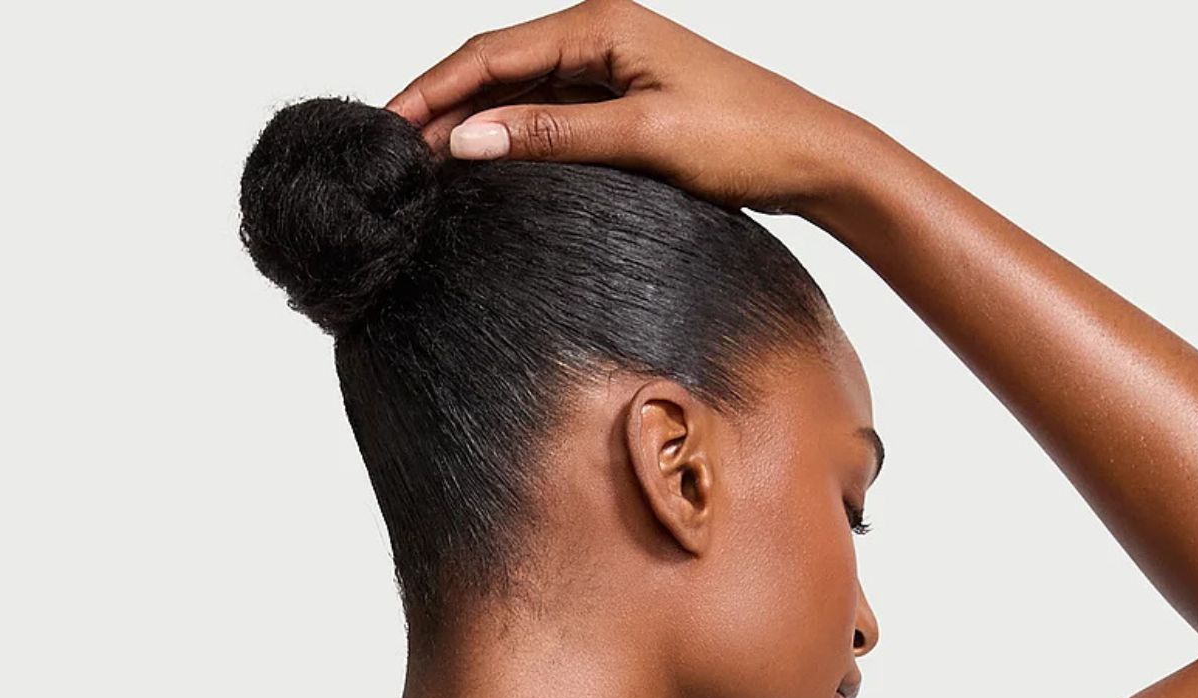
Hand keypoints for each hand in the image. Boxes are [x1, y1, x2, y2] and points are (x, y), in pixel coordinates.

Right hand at [384, 0, 863, 213]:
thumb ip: (554, 137)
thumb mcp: (643, 139)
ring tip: (423, 172)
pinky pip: (550, 119)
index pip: (490, 53)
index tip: (386, 127)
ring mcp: (611, 72)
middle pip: (496, 70)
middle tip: (390, 157)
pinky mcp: (625, 107)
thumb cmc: (745, 140)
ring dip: (472, 128)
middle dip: (440, 108)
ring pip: (519, 97)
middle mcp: (601, 37)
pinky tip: (485, 173)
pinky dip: (512, 142)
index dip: (431, 89)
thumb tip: (469, 139)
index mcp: (601, 24)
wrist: (812, 159)